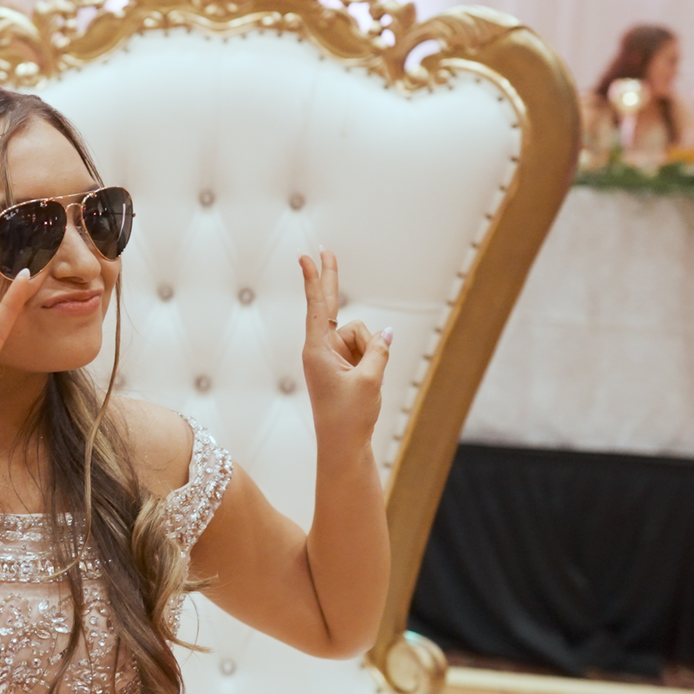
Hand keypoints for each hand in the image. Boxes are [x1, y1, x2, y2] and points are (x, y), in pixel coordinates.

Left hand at [299, 248, 390, 448]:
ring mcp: (332, 356)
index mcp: (318, 350)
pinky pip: (366, 349)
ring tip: (362, 383)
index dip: (315, 279)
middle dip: (331, 279)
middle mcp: (321, 349)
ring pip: (362, 335)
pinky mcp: (343, 364)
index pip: (318, 306)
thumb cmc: (350, 416)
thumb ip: (379, 351)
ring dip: (371, 354)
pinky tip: (366, 383)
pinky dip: (373, 360)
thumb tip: (387, 333)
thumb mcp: (370, 380)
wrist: (343, 445)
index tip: (305, 256)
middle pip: (332, 307)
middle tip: (324, 248)